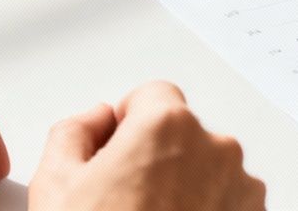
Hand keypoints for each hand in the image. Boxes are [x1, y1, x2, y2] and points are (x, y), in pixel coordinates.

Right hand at [29, 81, 264, 210]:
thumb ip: (75, 131)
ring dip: (184, 188)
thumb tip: (95, 121)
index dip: (126, 125)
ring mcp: (242, 190)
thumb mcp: (55, 184)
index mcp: (167, 125)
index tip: (114, 154)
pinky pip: (227, 203)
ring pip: (208, 170)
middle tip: (124, 200)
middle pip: (182, 134)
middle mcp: (215, 149)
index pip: (151, 96)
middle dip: (156, 159)